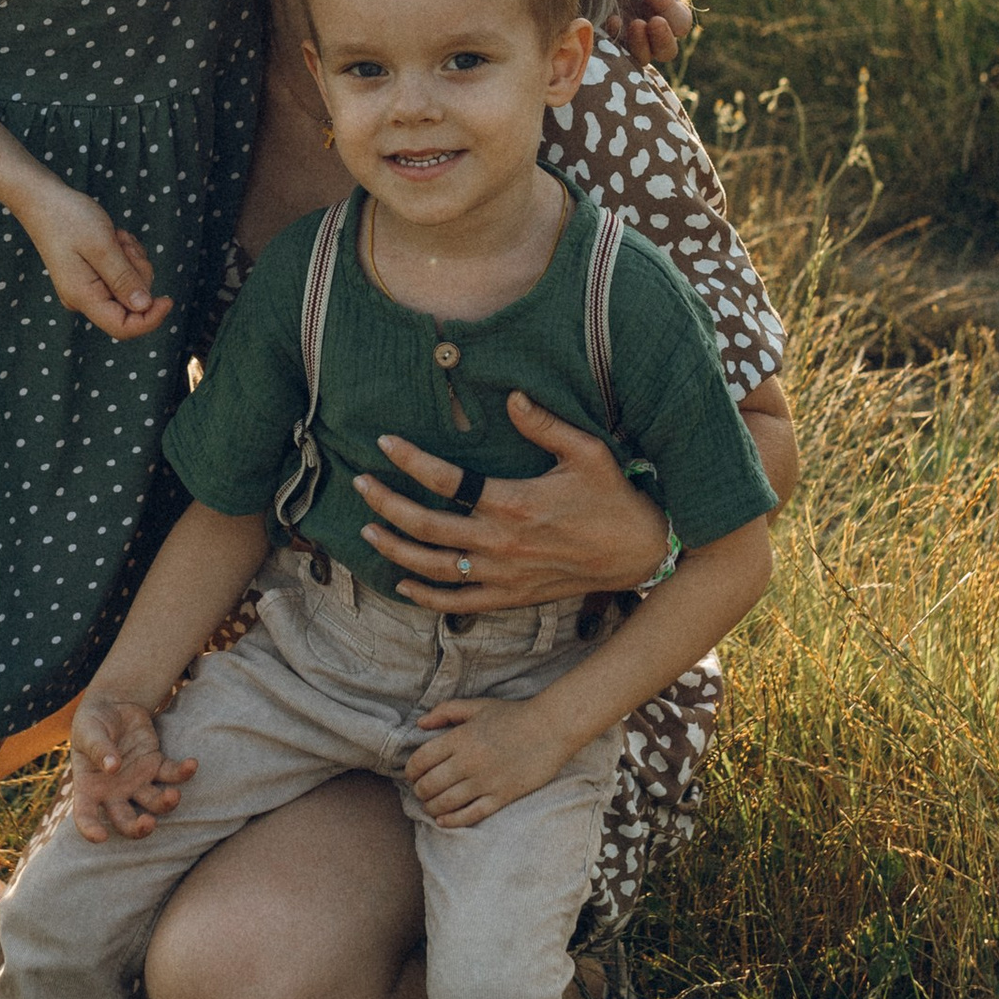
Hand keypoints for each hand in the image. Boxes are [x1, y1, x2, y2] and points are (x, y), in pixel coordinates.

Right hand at [19, 181, 170, 337]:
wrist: (44, 200)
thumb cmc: (69, 218)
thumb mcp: (102, 246)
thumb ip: (124, 279)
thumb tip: (145, 307)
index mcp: (83, 296)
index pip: (122, 328)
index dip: (150, 319)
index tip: (168, 300)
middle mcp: (84, 299)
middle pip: (131, 303)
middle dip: (138, 272)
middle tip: (124, 244)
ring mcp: (88, 288)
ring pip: (131, 285)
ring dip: (132, 259)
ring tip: (115, 236)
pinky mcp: (92, 277)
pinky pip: (123, 273)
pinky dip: (126, 254)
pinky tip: (113, 236)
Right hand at [69, 691, 195, 839]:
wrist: (114, 704)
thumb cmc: (93, 721)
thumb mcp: (89, 730)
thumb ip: (99, 748)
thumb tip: (112, 767)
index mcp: (89, 787)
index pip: (85, 815)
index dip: (90, 829)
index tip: (101, 837)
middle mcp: (114, 792)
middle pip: (125, 821)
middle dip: (138, 828)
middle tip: (148, 823)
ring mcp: (137, 781)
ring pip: (154, 803)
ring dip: (166, 803)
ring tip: (174, 794)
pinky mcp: (156, 765)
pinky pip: (172, 774)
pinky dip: (183, 772)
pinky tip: (191, 764)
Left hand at [353, 391, 667, 610]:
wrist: (639, 552)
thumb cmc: (613, 498)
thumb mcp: (587, 452)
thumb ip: (545, 425)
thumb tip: (512, 396)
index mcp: (515, 502)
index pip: (448, 481)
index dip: (410, 461)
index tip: (385, 443)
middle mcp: (502, 542)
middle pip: (427, 526)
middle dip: (387, 504)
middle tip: (360, 484)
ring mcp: (503, 574)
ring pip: (434, 567)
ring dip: (396, 549)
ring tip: (368, 530)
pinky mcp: (511, 597)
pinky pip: (458, 602)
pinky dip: (426, 596)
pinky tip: (403, 583)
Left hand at [404, 697, 566, 827]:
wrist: (551, 728)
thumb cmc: (513, 715)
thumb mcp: (477, 706)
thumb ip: (445, 711)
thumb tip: (420, 723)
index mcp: (460, 738)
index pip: (421, 760)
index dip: (411, 770)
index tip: (412, 774)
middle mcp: (469, 762)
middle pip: (430, 785)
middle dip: (419, 790)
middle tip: (420, 790)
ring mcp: (485, 782)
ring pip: (446, 803)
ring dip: (431, 807)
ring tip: (430, 805)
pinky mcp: (501, 797)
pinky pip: (470, 815)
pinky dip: (452, 821)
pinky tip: (443, 820)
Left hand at [614, 0, 693, 71]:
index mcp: (666, 10)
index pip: (680, 22)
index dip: (670, 10)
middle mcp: (650, 30)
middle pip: (668, 51)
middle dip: (663, 39)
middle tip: (653, 22)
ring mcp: (627, 40)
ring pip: (644, 59)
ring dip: (641, 45)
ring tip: (633, 24)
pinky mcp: (606, 42)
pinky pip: (615, 54)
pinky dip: (615, 40)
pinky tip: (610, 20)